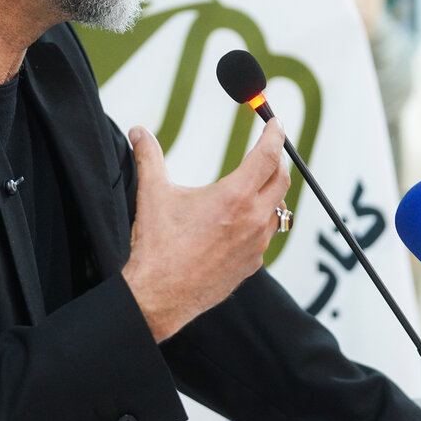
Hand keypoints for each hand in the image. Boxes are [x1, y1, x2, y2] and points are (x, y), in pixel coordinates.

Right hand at [121, 119, 289, 341]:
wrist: (159, 296)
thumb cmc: (157, 246)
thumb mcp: (152, 194)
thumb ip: (149, 157)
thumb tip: (139, 132)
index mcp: (234, 197)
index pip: (267, 156)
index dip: (274, 135)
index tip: (275, 124)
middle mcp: (252, 220)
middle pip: (281, 180)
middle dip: (277, 160)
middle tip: (269, 149)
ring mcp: (256, 245)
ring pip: (277, 210)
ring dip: (270, 193)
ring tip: (256, 184)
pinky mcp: (252, 264)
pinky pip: (265, 236)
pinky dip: (260, 222)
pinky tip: (242, 221)